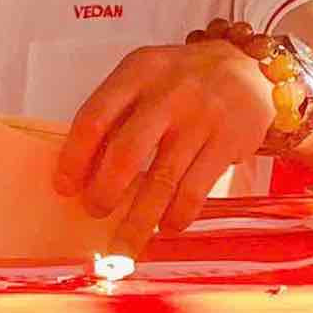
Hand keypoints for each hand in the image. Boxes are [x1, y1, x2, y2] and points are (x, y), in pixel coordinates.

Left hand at [55, 41, 273, 258]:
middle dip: (105, 193)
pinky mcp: (228, 142)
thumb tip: (85, 172)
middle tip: (95, 213)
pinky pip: (195, 190)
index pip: (94, 119)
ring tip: (124, 246)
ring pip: (162, 180)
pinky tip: (167, 226)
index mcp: (138, 73)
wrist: (248, 66)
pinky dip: (177, 216)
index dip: (74, 159)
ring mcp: (201, 118)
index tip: (65, 188)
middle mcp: (168, 94)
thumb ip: (117, 113)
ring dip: (139, 221)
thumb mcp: (146, 76)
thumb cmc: (185, 79)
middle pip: (126, 153)